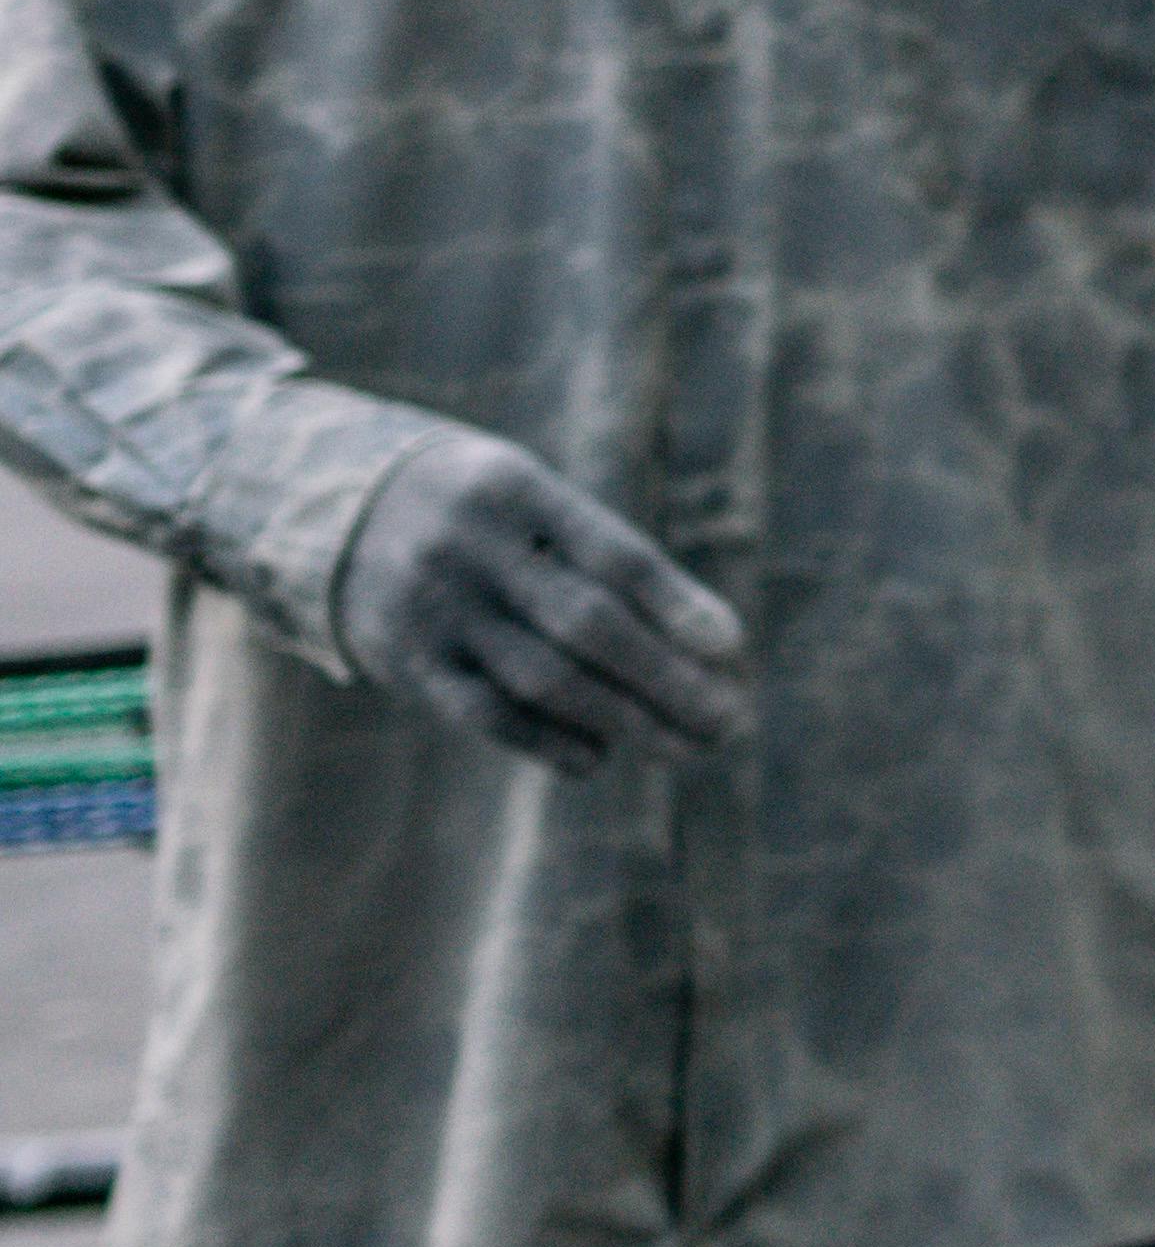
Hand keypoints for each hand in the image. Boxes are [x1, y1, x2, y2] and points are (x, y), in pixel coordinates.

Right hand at [324, 432, 751, 771]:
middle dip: (665, 679)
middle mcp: (470, 546)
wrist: (331, 510)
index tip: (732, 647)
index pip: (613, 553)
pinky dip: (549, 741)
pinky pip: (486, 712)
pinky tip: (599, 757)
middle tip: (726, 720)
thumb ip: (603, 557)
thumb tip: (710, 644)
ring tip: (685, 746)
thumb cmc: (484, 515)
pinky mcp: (402, 660)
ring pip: (543, 678)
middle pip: (587, 624)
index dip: (677, 604)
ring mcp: (431, 606)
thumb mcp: (532, 501)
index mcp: (517, 489)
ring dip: (625, 720)